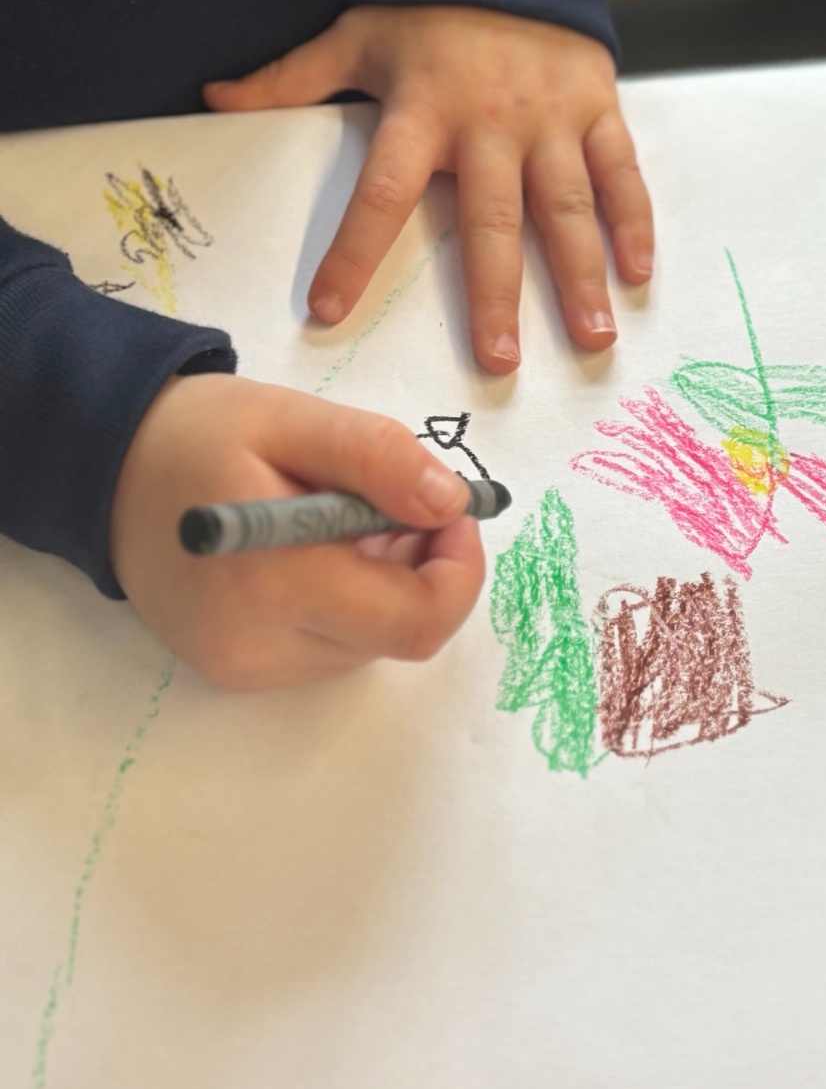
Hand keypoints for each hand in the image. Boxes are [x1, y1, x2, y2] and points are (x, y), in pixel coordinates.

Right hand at [110, 374, 484, 690]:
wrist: (105, 467)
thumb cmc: (199, 434)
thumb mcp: (293, 418)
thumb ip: (376, 457)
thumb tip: (451, 504)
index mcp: (276, 583)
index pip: (416, 622)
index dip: (457, 570)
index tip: (451, 508)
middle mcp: (260, 646)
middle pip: (399, 634)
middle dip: (423, 567)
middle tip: (396, 499)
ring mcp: (244, 667)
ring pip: (369, 642)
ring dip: (385, 582)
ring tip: (341, 514)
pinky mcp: (236, 670)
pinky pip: (329, 646)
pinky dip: (347, 599)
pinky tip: (314, 547)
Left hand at [204, 5, 653, 372]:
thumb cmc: (427, 5)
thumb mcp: (354, 33)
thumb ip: (290, 75)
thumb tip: (212, 97)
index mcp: (422, 109)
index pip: (382, 192)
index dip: (354, 251)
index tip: (329, 309)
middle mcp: (490, 122)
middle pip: (490, 220)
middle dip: (495, 296)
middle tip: (499, 363)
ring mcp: (551, 118)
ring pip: (566, 207)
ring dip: (579, 275)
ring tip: (590, 337)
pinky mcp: (598, 108)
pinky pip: (620, 173)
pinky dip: (632, 222)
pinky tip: (637, 275)